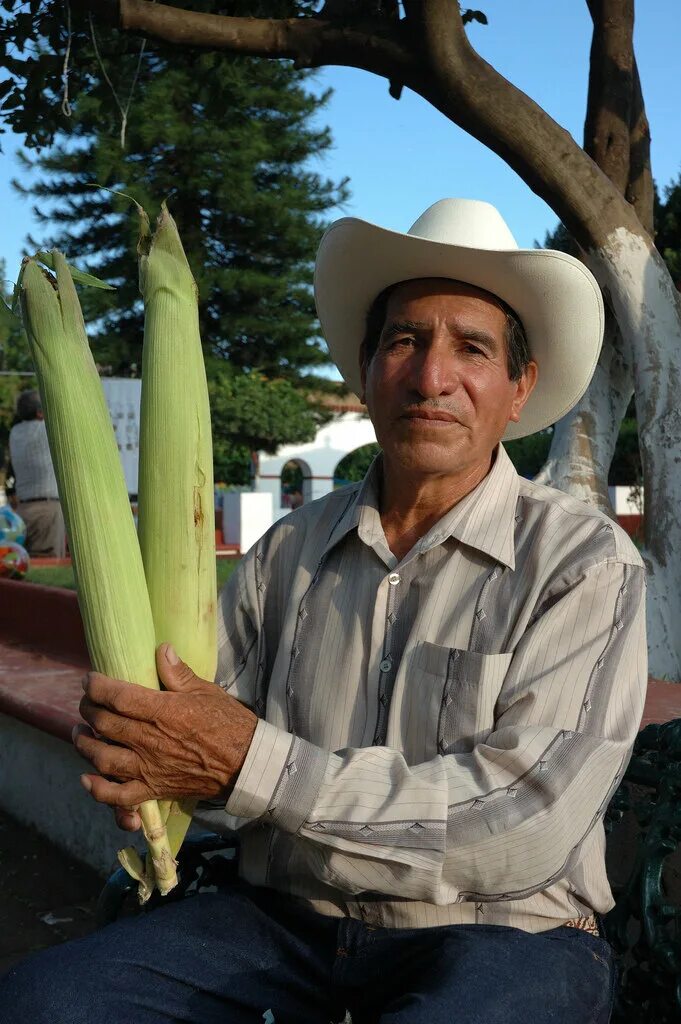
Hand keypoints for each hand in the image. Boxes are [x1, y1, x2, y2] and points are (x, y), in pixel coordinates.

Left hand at [73, 643, 257, 810]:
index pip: (118, 696)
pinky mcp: (153, 789)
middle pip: (104, 724)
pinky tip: (87, 778)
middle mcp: (150, 740)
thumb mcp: (207, 691)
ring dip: (84, 745)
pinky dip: (98, 790)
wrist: (246, 763)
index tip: (90, 680)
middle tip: (87, 702)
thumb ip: (179, 673)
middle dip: (88, 710)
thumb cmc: (229, 723)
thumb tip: (161, 649)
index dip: (97, 686)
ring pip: (102, 758)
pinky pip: (118, 796)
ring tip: (81, 733)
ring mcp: (149, 768)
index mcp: (163, 711)